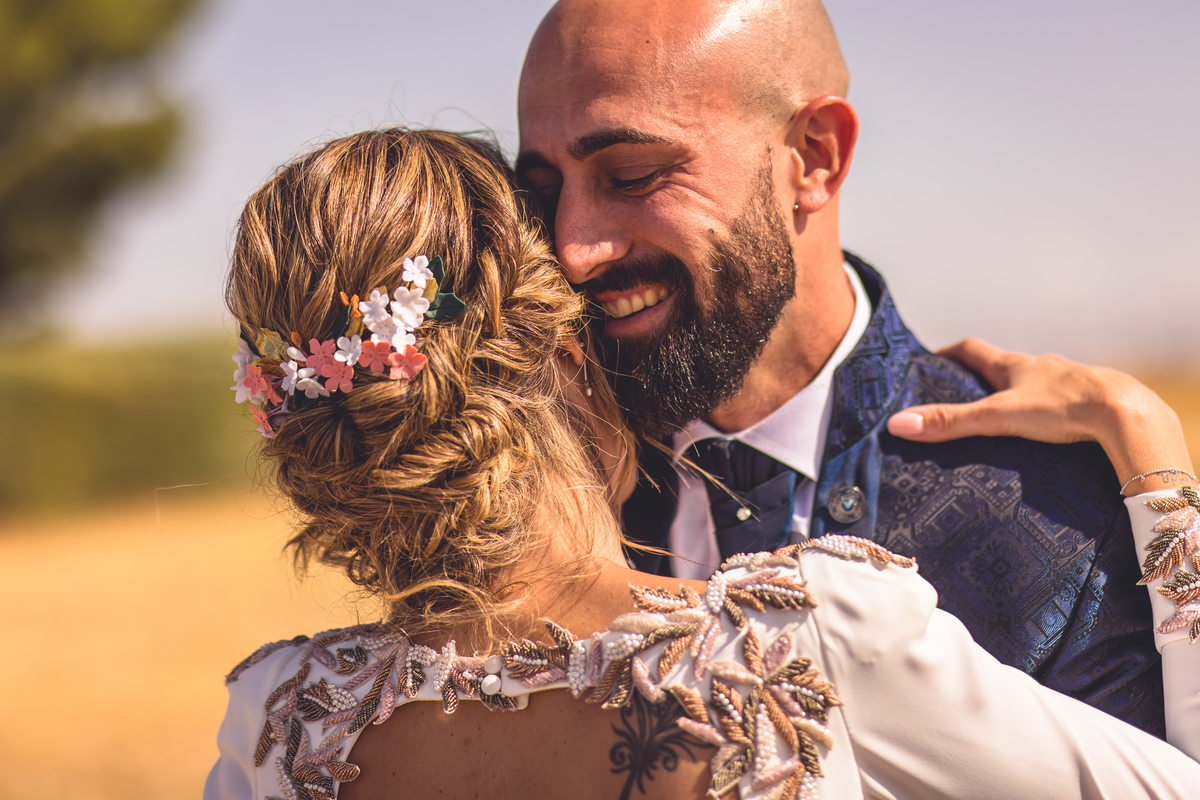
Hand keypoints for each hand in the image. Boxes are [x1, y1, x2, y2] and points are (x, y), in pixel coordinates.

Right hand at [885, 338, 1194, 494]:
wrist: (1124, 412)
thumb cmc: (1062, 407)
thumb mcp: (997, 416)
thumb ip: (950, 422)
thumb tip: (898, 423)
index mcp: (1014, 366)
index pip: (972, 350)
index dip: (950, 354)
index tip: (932, 359)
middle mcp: (1041, 367)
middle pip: (1004, 367)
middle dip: (982, 378)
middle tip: (962, 395)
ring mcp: (1069, 382)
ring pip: (1036, 385)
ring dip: (1019, 396)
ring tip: (1005, 420)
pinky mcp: (1090, 403)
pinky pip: (1063, 403)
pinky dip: (1049, 412)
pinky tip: (1049, 433)